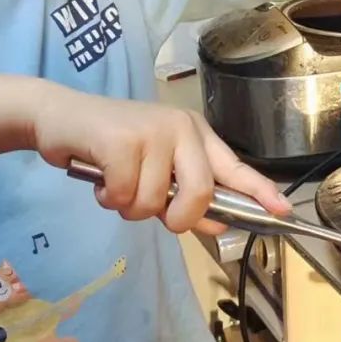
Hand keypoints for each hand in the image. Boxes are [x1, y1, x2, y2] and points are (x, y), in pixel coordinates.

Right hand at [32, 84, 290, 234]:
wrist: (57, 117)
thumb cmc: (109, 147)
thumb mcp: (154, 171)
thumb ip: (185, 195)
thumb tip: (216, 224)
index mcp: (194, 134)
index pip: (235, 166)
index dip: (260, 192)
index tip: (282, 212)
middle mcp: (180, 127)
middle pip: (201, 193)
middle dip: (178, 218)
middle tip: (153, 212)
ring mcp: (153, 131)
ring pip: (155, 203)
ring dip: (130, 207)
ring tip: (116, 184)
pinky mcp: (122, 141)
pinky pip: (126, 195)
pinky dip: (110, 198)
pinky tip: (101, 179)